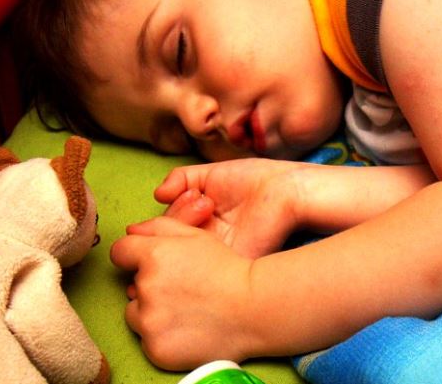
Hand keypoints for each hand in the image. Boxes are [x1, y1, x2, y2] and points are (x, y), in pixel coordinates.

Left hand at [110, 217, 257, 369]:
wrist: (253, 308)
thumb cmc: (227, 269)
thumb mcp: (197, 236)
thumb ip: (160, 226)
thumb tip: (131, 230)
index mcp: (154, 255)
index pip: (120, 252)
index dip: (135, 256)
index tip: (150, 264)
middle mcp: (146, 287)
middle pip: (131, 285)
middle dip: (150, 285)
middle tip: (182, 288)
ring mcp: (150, 321)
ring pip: (136, 314)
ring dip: (152, 311)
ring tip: (186, 309)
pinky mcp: (156, 348)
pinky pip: (147, 339)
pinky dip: (162, 335)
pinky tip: (187, 328)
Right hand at [155, 158, 304, 257]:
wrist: (284, 189)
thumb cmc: (253, 180)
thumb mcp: (208, 176)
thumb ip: (180, 180)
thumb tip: (157, 194)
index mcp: (200, 226)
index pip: (169, 228)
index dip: (170, 212)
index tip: (184, 193)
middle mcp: (205, 245)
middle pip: (168, 242)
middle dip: (177, 216)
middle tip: (201, 198)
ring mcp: (215, 257)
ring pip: (178, 251)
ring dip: (185, 220)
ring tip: (208, 203)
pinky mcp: (227, 264)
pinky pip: (197, 262)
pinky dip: (193, 236)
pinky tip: (208, 213)